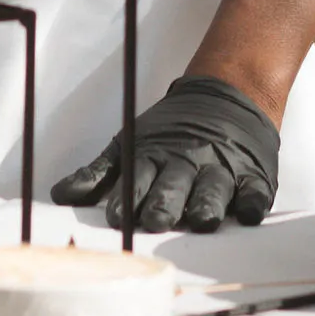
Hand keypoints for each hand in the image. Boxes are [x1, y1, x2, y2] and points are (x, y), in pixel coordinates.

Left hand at [51, 74, 282, 232]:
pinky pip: (255, 191)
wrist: (227, 95)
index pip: (138, 177)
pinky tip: (250, 213)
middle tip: (156, 221)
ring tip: (202, 220)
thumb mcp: (130, 143)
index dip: (126, 196)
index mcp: (156, 155)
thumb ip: (98, 172)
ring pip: (214, 189)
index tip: (114, 216)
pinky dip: (253, 202)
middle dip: (165, 203)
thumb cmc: (171, 130)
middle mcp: (188, 162)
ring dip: (208, 203)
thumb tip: (60, 195)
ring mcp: (222, 168)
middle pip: (175, 185)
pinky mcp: (253, 176)